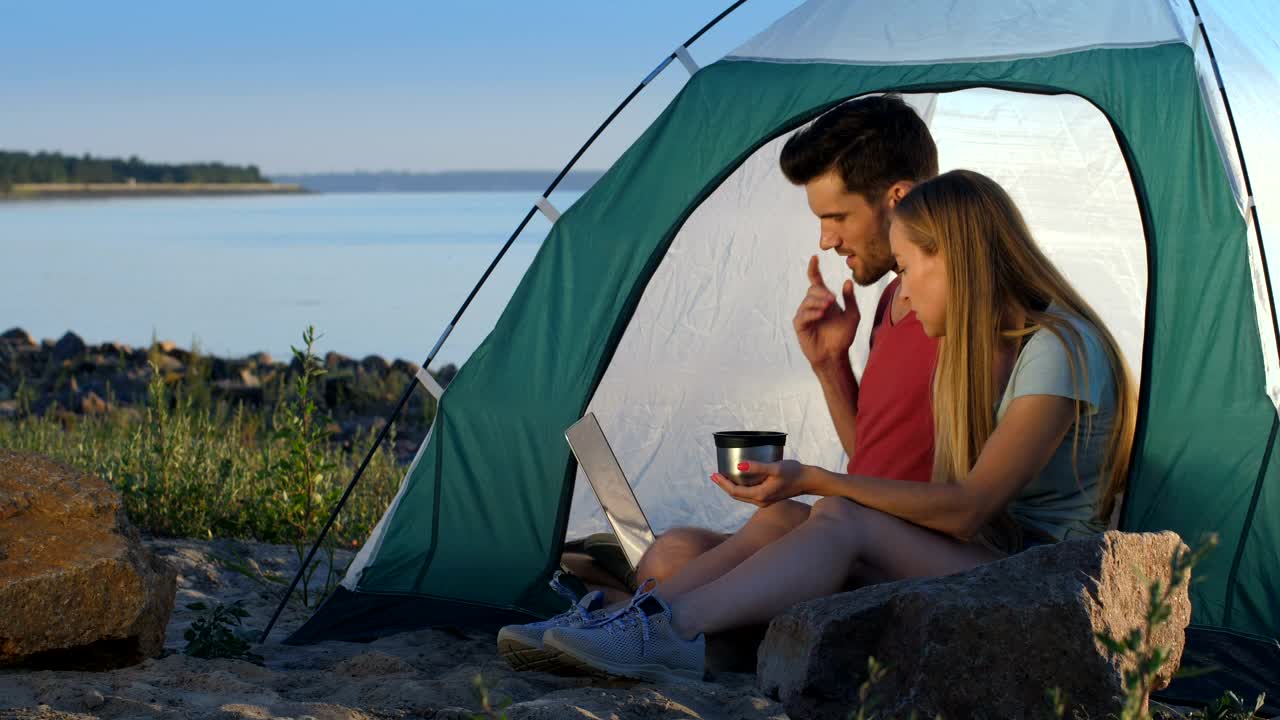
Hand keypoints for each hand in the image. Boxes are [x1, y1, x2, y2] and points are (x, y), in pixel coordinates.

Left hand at [710, 459, 812, 506]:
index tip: (714, 474)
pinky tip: (739, 479)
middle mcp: (760, 501)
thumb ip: (757, 467)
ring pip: (742, 496)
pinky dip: (741, 487)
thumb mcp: (775, 468)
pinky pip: (749, 494)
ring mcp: (764, 501)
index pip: (735, 491)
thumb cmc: (793, 472)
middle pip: (736, 495)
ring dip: (732, 487)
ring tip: (723, 477)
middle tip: (715, 475)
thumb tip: (739, 466)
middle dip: (724, 485)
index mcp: (760, 495)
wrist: (808, 480)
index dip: (722, 483)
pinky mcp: (768, 498)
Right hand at [793, 255, 859, 370]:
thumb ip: (850, 299)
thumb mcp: (852, 315)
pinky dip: (812, 313)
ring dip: (818, 302)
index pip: (816, 281)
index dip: (814, 269)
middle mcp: (812, 305)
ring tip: (828, 308)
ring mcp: (805, 315)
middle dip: (822, 293)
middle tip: (833, 300)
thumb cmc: (843, 336)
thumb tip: (848, 281)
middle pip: (813, 290)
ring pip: (807, 301)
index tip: (815, 257)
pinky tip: (821, 314)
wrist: (835, 354)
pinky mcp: (800, 325)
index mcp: (824, 300)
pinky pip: (802, 315)